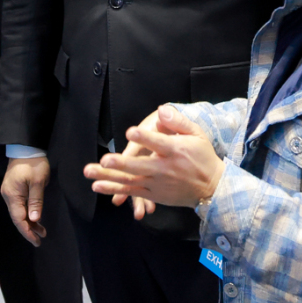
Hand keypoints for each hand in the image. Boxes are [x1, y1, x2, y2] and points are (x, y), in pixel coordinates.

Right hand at [1, 157, 49, 245]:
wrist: (26, 147)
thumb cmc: (34, 164)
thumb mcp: (38, 182)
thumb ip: (36, 201)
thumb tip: (33, 220)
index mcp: (12, 195)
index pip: (18, 219)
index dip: (27, 232)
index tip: (36, 241)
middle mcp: (8, 196)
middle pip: (17, 218)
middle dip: (28, 229)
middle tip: (41, 238)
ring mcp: (9, 193)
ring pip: (18, 212)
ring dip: (29, 222)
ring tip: (42, 231)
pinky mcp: (13, 189)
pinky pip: (19, 206)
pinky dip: (27, 213)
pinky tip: (35, 217)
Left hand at [85, 105, 223, 210]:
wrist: (211, 187)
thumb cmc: (202, 156)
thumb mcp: (197, 134)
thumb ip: (178, 122)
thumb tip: (162, 109)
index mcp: (176, 151)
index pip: (159, 143)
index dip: (145, 137)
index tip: (131, 131)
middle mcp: (165, 169)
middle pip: (141, 166)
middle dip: (122, 163)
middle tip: (105, 160)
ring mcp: (157, 184)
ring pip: (130, 181)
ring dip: (109, 177)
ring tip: (90, 172)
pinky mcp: (154, 193)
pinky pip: (132, 191)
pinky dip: (115, 190)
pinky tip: (97, 186)